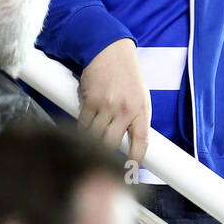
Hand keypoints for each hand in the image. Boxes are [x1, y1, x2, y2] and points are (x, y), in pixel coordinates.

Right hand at [78, 38, 151, 167]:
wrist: (109, 50)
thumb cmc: (126, 75)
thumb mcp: (140, 96)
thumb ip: (136, 118)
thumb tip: (129, 145)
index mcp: (142, 110)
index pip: (141, 142)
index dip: (135, 161)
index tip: (130, 173)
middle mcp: (126, 110)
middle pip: (112, 144)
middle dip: (105, 156)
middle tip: (100, 160)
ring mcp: (107, 106)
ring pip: (95, 137)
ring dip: (90, 143)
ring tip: (88, 145)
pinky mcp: (90, 101)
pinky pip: (83, 125)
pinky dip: (81, 130)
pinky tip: (82, 130)